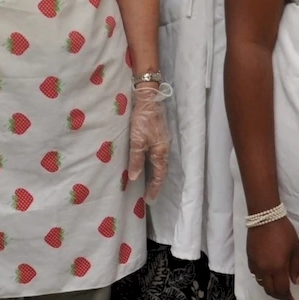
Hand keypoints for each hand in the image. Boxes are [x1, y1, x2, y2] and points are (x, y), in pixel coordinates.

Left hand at [127, 83, 170, 202]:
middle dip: (155, 184)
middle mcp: (164, 149)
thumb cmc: (142, 120)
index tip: (149, 199)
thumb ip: (136, 159)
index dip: (154, 188)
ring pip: (159, 163)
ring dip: (154, 174)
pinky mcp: (158, 136)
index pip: (159, 176)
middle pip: (161, 171)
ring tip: (147, 184)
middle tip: (148, 195)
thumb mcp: (137, 140)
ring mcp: (162, 142)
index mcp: (160, 152)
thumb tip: (134, 178)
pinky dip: (152, 164)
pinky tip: (146, 164)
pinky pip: (157, 155)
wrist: (149, 99)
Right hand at [247, 216, 298, 299]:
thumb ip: (295, 267)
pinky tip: (266, 274)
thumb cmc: (283, 231)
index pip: (282, 290)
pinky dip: (261, 278)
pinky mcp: (249, 258)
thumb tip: (295, 282)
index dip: (287, 298)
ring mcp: (255, 264)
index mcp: (278, 267)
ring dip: (269, 288)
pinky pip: (255, 274)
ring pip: (261, 283)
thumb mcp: (295, 248)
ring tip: (276, 286)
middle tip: (285, 296)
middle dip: (278, 296)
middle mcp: (265, 269)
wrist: (264, 216)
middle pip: (270, 290)